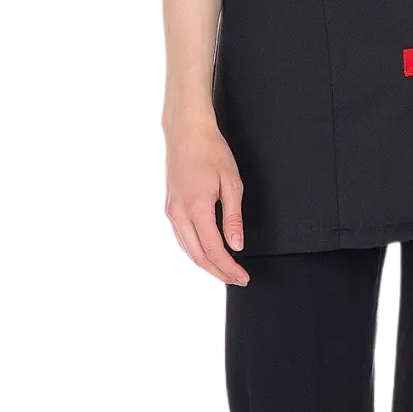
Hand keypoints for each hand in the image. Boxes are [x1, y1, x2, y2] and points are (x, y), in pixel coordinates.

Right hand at [162, 102, 249, 285]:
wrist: (186, 132)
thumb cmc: (209, 150)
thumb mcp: (231, 183)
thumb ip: (233, 218)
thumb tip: (236, 245)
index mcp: (196, 208)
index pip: (215, 250)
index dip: (230, 268)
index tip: (243, 276)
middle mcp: (179, 214)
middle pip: (198, 257)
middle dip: (219, 273)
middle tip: (236, 280)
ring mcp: (171, 212)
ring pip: (187, 251)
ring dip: (206, 266)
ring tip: (223, 273)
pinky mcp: (169, 209)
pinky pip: (180, 240)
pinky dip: (193, 253)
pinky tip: (204, 257)